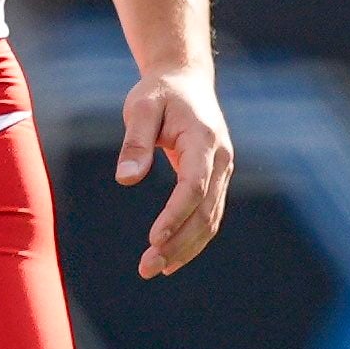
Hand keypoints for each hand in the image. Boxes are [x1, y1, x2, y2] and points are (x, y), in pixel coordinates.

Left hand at [118, 61, 233, 277]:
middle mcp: (221, 159)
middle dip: (178, 243)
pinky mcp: (216, 179)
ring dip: (185, 248)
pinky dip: (193, 240)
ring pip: (210, 219)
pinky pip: (209, 215)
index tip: (153, 239)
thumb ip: (135, 143)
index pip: (194, 186)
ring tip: (154, 269)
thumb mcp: (142, 108)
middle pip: (205, 211)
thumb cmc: (160, 93)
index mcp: (204, 139)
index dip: (175, 215)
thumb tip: (126, 180)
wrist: (186, 80)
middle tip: (148, 267)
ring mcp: (223, 171)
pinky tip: (171, 259)